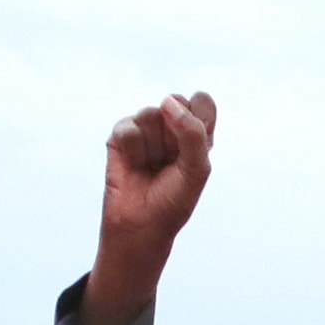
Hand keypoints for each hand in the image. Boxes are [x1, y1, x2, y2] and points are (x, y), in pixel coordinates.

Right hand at [74, 91, 217, 324]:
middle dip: (175, 135)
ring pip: (150, 114)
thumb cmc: (174, 200)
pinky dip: (134, 150)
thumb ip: (193, 132)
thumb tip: (166, 101)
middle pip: (175, 103)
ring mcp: (145, 128)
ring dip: (154, 147)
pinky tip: (135, 165)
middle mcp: (171, 126)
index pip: (203, 102)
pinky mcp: (121, 136)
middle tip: (171, 161)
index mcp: (196, 133)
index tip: (196, 142)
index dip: (199, 116)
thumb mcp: (196, 169)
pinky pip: (129, 127)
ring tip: (152, 167)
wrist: (142, 224)